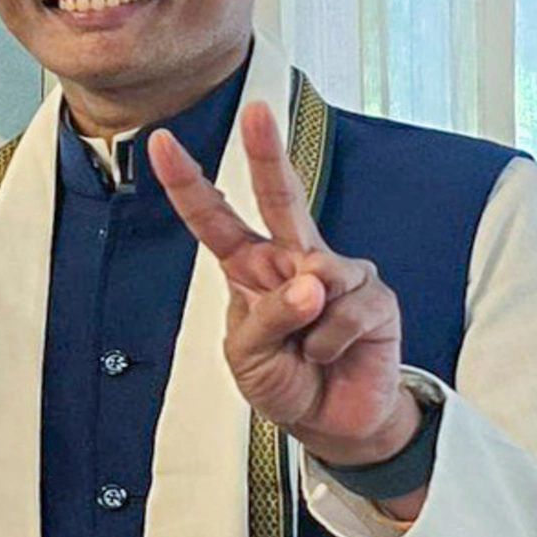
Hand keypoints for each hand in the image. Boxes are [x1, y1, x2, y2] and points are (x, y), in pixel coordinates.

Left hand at [148, 104, 418, 468]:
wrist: (332, 423)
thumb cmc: (283, 382)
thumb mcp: (247, 357)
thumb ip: (265, 318)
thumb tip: (311, 284)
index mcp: (249, 266)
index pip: (214, 217)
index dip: (187, 182)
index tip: (162, 144)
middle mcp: (292, 258)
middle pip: (280, 196)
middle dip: (268, 153)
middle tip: (258, 114)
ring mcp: (336, 273)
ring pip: (312, 276)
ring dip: (302, 327)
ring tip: (308, 350)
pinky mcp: (373, 295)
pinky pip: (345, 312)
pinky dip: (331, 343)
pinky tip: (333, 353)